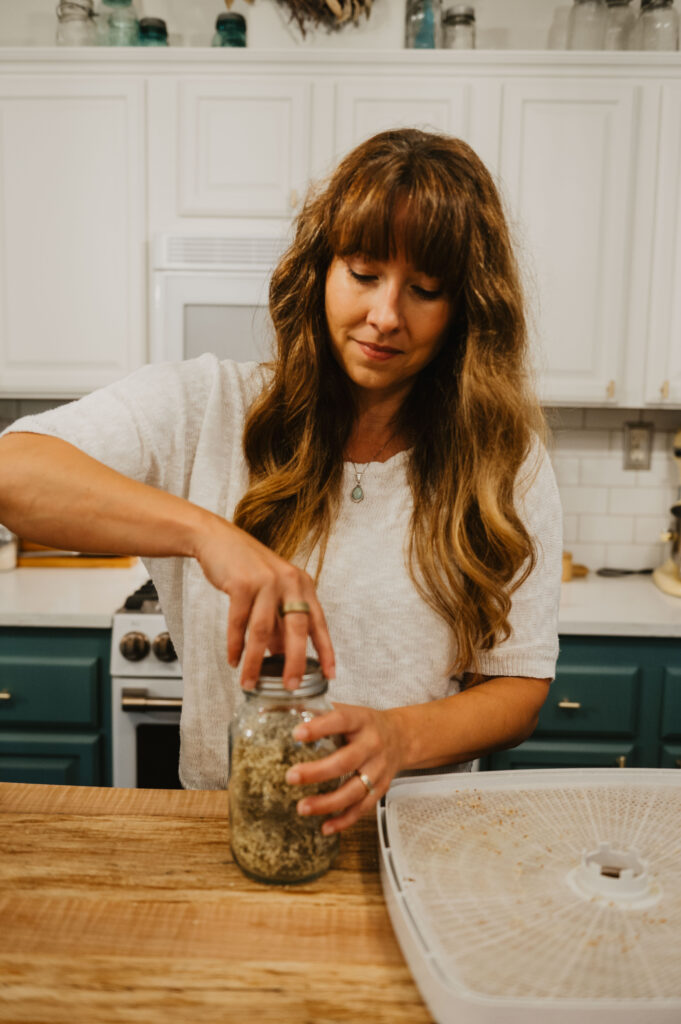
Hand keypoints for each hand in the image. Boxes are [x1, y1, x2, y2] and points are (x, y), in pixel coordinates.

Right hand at [192, 514, 334, 690]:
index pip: (319, 622)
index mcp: (302, 585)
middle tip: (290, 686)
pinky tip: (234, 660)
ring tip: (250, 682)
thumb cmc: (247, 568)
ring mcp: (267, 582)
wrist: (218, 540)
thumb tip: (283, 655)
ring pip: (263, 630)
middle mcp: (290, 582)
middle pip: (297, 629)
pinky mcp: (242, 583)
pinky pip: (239, 623)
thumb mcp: (272, 592)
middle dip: (295, 661)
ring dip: (255, 661)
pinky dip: (235, 645)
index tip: (330, 674)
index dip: (326, 650)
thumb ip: (279, 622)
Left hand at [284, 702, 406, 834]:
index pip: (341, 721)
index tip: (297, 734)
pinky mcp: (381, 788)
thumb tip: (283, 713)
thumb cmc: (364, 724)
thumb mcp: (350, 711)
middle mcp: (372, 745)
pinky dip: (344, 820)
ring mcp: (378, 769)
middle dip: (317, 772)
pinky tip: (325, 827)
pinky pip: (363, 808)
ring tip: (302, 807)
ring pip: (354, 790)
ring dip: (327, 802)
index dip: (319, 727)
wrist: (401, 737)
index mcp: (361, 720)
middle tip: (291, 777)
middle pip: (346, 761)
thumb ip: (322, 714)